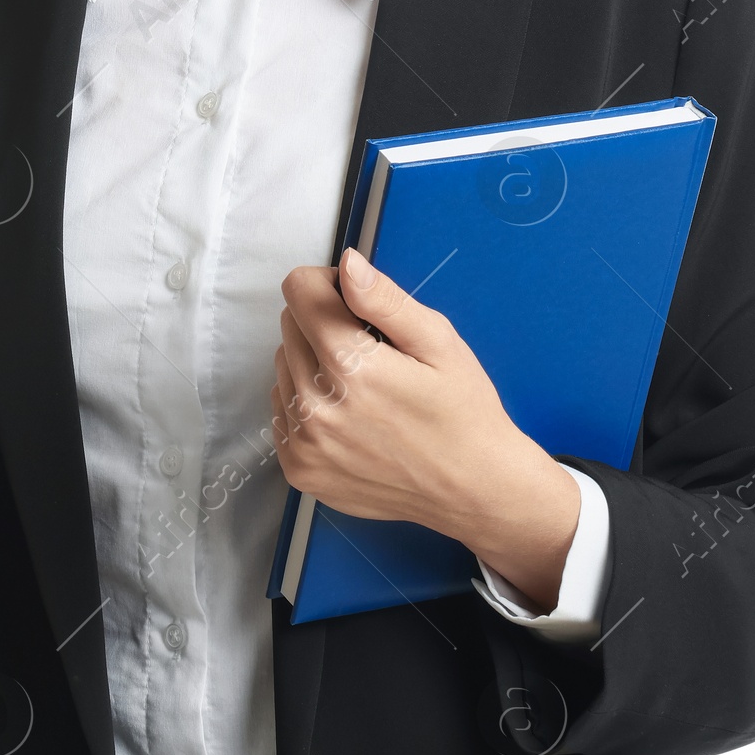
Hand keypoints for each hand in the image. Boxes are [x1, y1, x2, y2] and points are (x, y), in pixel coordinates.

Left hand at [271, 247, 581, 609]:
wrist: (472, 490)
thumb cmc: (463, 412)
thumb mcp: (438, 341)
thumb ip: (384, 299)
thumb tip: (347, 264)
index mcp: (350, 366)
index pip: (298, 290)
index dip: (330, 286)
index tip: (358, 306)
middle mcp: (316, 406)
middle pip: (289, 326)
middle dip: (323, 324)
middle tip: (371, 351)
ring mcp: (304, 443)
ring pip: (284, 366)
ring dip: (313, 364)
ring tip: (362, 387)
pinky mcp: (300, 469)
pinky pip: (282, 410)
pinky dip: (308, 403)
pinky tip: (349, 415)